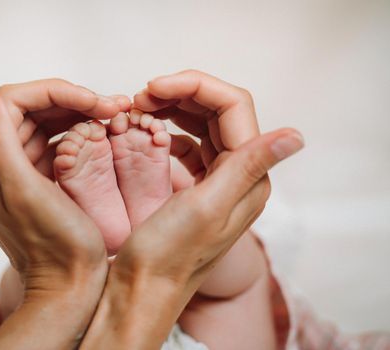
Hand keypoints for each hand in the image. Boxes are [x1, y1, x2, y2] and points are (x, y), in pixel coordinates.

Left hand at [0, 80, 129, 348]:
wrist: (69, 287)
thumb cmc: (56, 246)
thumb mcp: (26, 192)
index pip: (12, 103)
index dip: (55, 93)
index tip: (96, 101)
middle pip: (29, 111)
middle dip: (72, 102)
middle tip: (113, 105)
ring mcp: (13, 173)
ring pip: (43, 124)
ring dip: (78, 114)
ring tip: (113, 114)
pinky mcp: (34, 181)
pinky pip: (53, 143)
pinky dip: (77, 133)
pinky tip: (102, 131)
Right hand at [81, 70, 303, 348]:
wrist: (144, 288)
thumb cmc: (168, 254)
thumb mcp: (208, 208)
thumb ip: (249, 167)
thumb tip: (297, 136)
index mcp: (247, 177)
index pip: (232, 107)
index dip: (194, 87)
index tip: (153, 86)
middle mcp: (238, 175)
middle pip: (218, 111)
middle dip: (181, 94)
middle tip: (142, 95)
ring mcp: (217, 180)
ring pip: (203, 125)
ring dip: (174, 109)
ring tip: (142, 107)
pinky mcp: (196, 186)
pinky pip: (189, 144)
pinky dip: (170, 131)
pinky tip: (151, 133)